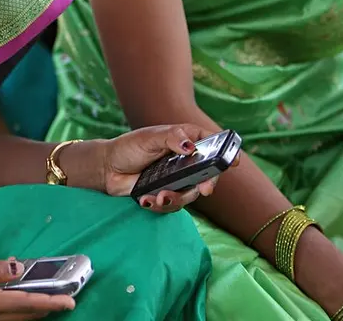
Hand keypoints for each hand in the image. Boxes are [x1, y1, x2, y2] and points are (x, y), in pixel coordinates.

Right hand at [0, 260, 74, 319]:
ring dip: (34, 312)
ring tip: (50, 303)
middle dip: (47, 308)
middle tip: (66, 300)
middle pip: (25, 315)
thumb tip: (15, 267)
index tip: (69, 300)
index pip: (24, 302)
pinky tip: (18, 307)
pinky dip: (18, 314)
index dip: (49, 301)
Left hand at [101, 124, 234, 212]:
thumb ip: (170, 138)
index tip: (235, 161)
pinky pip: (172, 205)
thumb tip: (189, 147)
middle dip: (208, 184)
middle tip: (205, 189)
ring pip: (190, 195)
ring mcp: (177, 179)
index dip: (227, 152)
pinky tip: (146, 200)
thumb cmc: (129, 147)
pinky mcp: (166, 194)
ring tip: (158, 197)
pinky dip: (160, 205)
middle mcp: (186, 161)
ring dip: (177, 198)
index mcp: (185, 141)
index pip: (212, 144)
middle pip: (208, 174)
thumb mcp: (149, 138)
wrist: (107, 168)